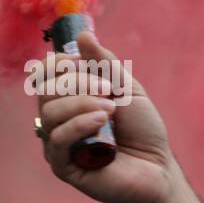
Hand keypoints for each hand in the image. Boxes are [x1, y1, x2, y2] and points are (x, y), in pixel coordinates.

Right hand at [36, 31, 176, 202]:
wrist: (159, 167)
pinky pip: (57, 140)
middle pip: (46, 91)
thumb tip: (83, 35)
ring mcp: (58, 144)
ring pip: (49, 114)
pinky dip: (77, 125)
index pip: (44, 74)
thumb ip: (105, 64)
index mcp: (68, 99)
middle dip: (77, 84)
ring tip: (111, 110)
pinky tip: (100, 121)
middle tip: (110, 91)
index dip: (58, 63)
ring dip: (81, 104)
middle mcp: (58, 120)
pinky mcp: (64, 167)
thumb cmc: (143, 130)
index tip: (82, 60)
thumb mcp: (127, 89)